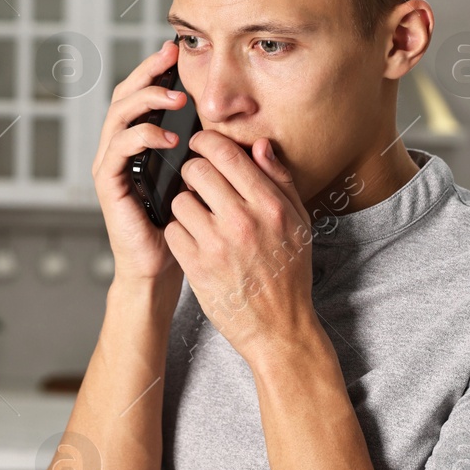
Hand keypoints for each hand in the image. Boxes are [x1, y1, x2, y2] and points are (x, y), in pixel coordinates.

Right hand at [92, 40, 188, 283]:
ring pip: (118, 115)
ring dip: (147, 99)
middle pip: (125, 95)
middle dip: (148, 72)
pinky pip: (119, 148)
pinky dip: (142, 135)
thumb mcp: (202, 178)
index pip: (144, 94)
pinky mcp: (109, 183)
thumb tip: (236, 123)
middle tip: (171, 57)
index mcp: (141, 142)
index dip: (156, 69)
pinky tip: (167, 136)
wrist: (163, 267)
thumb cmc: (185, 224)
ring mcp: (111, 164)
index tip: (177, 49)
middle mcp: (120, 147)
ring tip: (176, 97)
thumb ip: (208, 150)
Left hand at [163, 129, 317, 366]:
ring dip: (183, 204)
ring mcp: (217, 245)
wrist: (279, 327)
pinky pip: (171, 231)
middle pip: (196, 171)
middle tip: (196, 182)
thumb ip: (279, 180)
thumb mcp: (298, 223)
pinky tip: (192, 240)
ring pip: (179, 200)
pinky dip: (178, 232)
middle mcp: (243, 221)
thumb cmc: (289, 273)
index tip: (201, 146)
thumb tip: (258, 145)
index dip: (206, 142)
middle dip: (191, 172)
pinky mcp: (196, 267)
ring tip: (197, 216)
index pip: (226, 154)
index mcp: (269, 205)